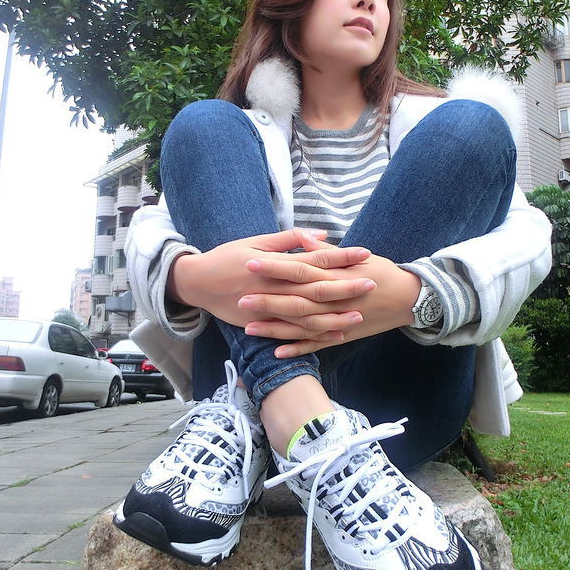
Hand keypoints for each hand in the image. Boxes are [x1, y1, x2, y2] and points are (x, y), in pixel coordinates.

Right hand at [170, 229, 374, 341]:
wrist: (198, 283)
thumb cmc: (228, 257)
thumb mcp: (256, 241)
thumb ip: (289, 239)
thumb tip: (322, 234)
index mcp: (275, 263)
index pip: (314, 259)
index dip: (341, 257)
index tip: (364, 254)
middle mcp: (274, 287)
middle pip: (316, 289)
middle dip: (345, 287)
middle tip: (371, 284)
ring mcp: (269, 309)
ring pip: (308, 316)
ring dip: (335, 316)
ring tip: (359, 315)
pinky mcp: (263, 324)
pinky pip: (294, 333)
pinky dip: (315, 336)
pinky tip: (335, 335)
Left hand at [241, 243, 420, 356]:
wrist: (409, 299)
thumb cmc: (383, 272)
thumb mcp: (359, 257)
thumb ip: (329, 252)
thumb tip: (305, 239)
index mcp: (337, 277)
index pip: (300, 270)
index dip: (275, 267)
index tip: (251, 263)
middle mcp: (336, 302)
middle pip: (297, 301)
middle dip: (268, 301)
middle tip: (241, 298)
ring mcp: (338, 322)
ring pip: (302, 327)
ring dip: (276, 329)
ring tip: (248, 328)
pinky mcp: (342, 337)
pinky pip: (317, 345)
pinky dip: (298, 349)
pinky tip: (276, 352)